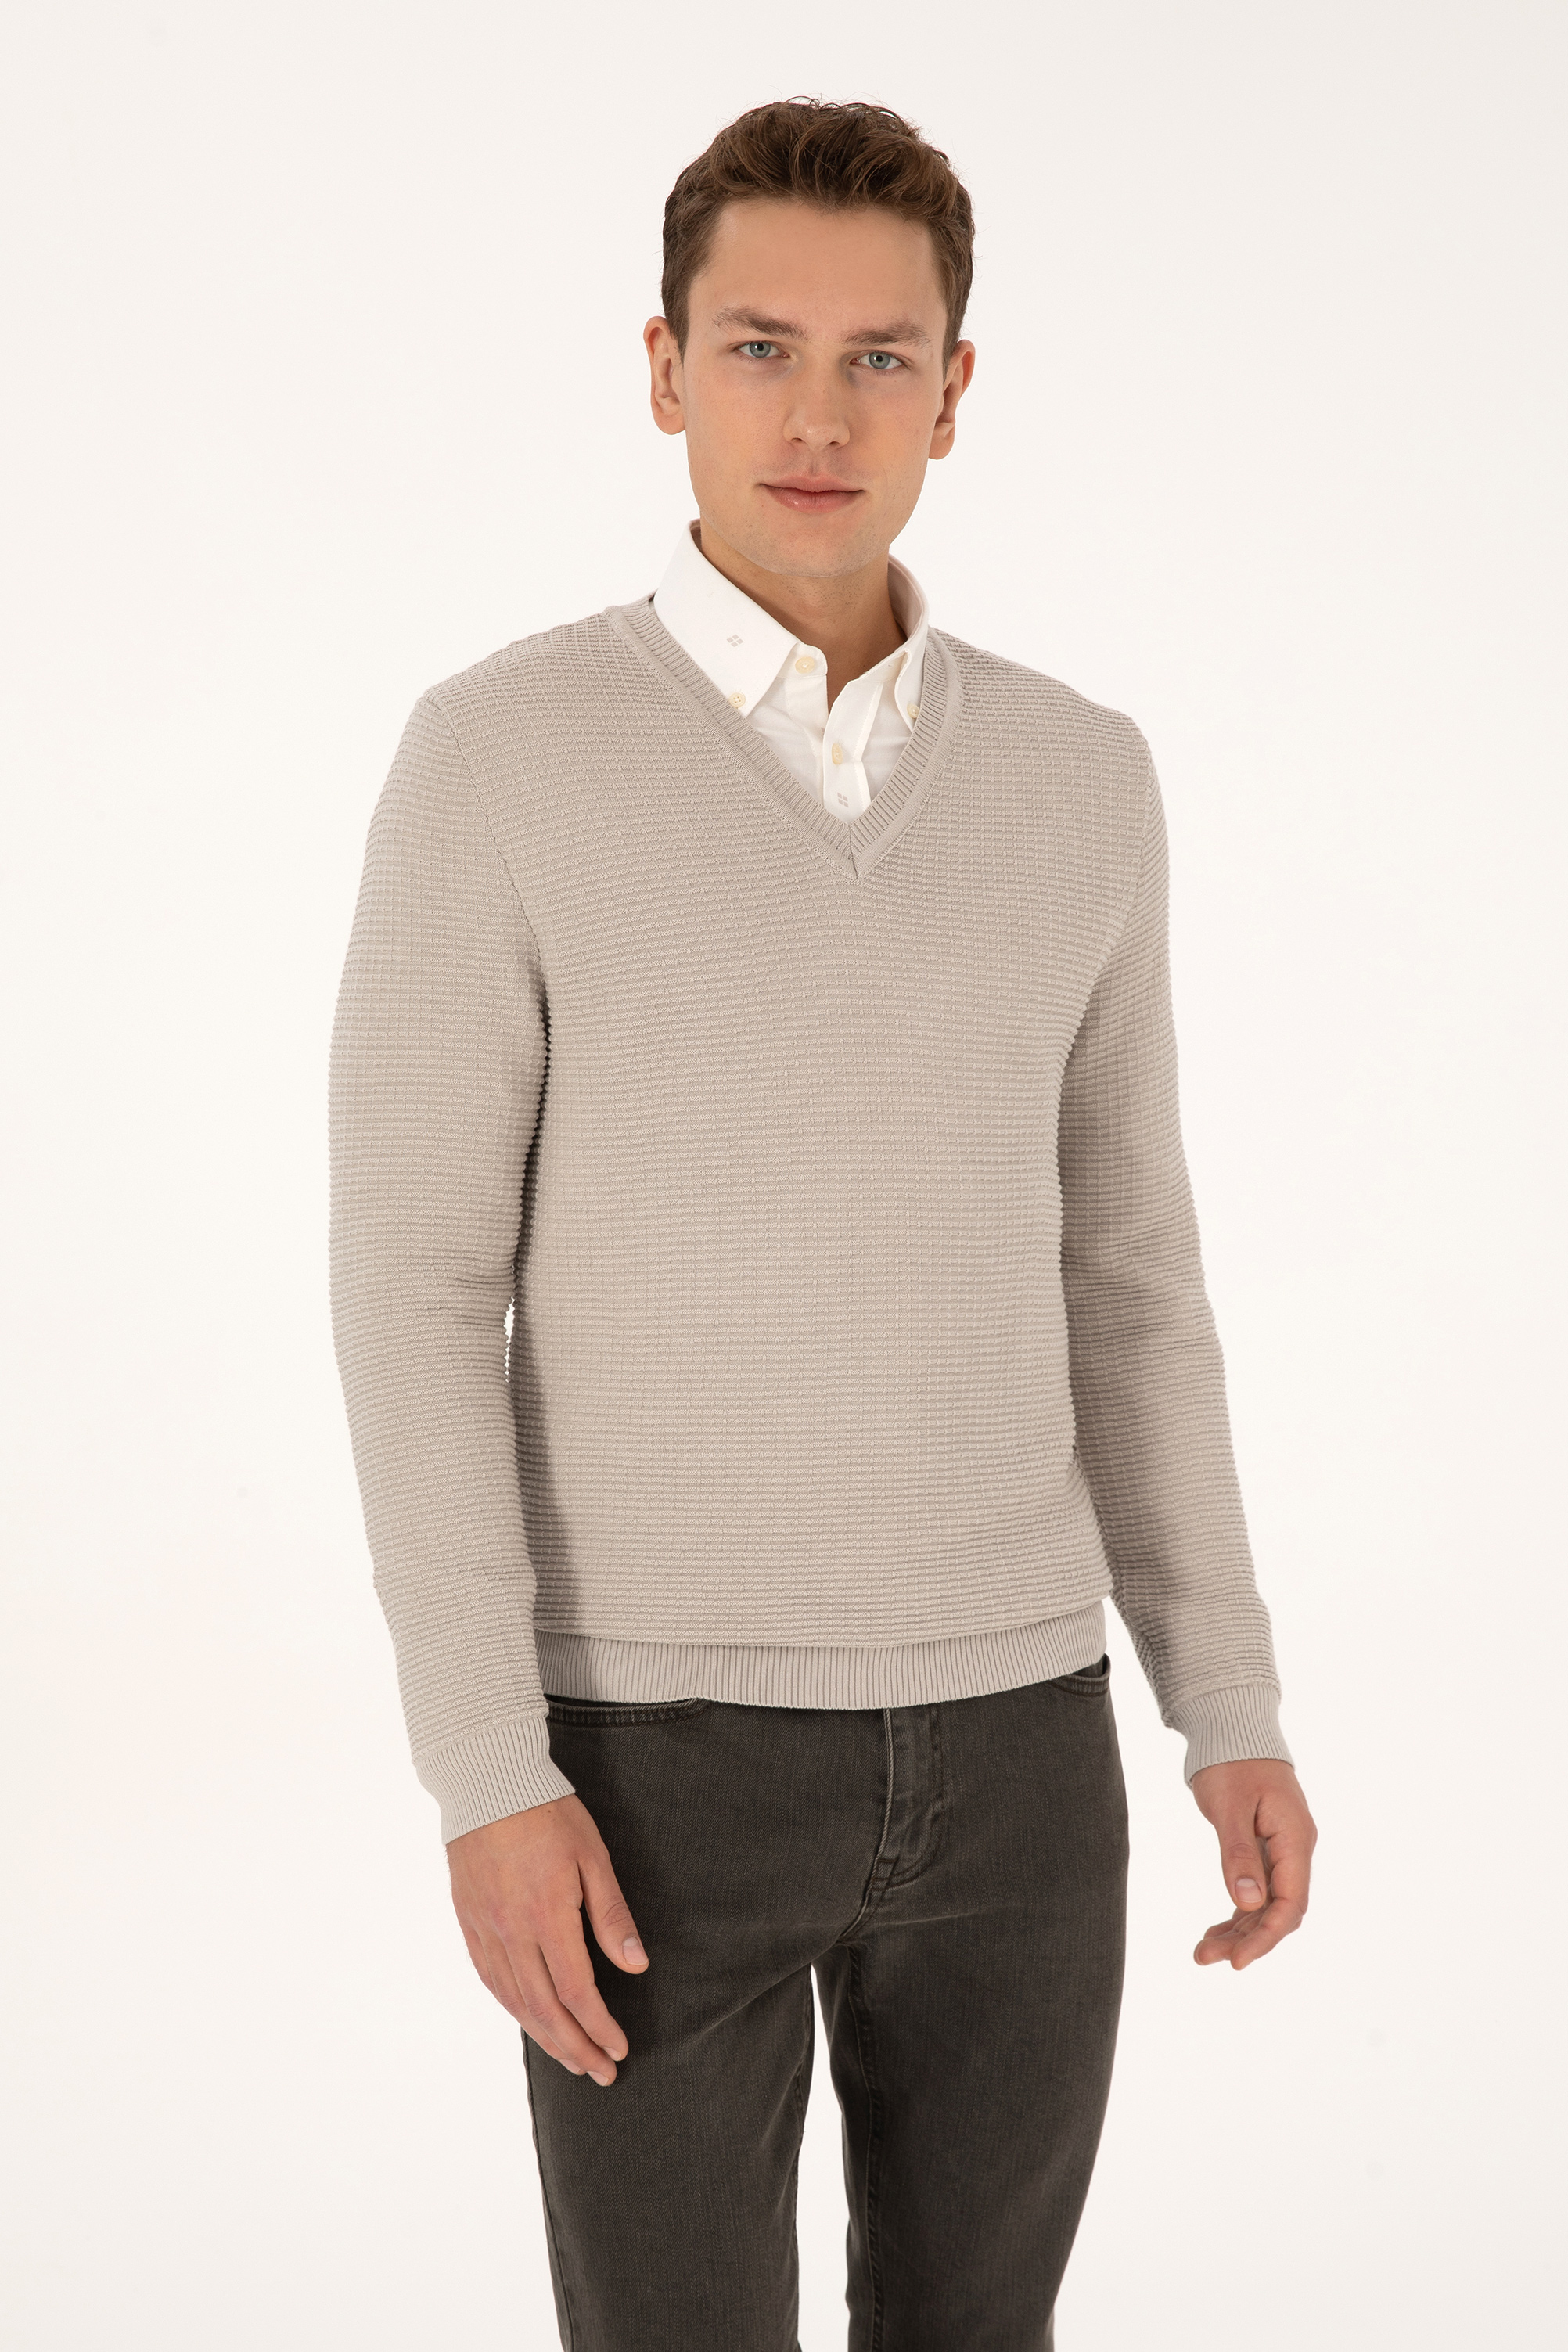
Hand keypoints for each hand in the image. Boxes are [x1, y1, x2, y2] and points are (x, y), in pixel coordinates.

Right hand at [446, 1794, 648, 2082]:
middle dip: (575, 2047)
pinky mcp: (469, 1923)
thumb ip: (612, 1914)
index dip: (599, 2028)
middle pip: (545, 2009)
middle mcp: (512, 1933)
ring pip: (515, 2001)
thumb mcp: (593, 1856)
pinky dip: (514, 2008)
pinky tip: (529, 2020)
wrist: (487, 1783)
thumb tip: (635, 1965)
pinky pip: (491, 1980)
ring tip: (570, 2058)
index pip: (577, 1993)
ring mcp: (485, 1930)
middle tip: (600, 2073)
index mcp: (547, 1917)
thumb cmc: (548, 1813)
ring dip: (545, 2037)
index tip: (619, 2049)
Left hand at [1189, 1758, 1316, 1969]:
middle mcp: (1294, 1850)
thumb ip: (1238, 1855)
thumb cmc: (1230, 1761)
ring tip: (1202, 1952)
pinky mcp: (1264, 1848)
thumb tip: (1247, 1905)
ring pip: (1266, 1905)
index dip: (1266, 1937)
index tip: (1237, 1961)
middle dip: (1246, 1939)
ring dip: (1238, 1930)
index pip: (1290, 1904)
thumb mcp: (1230, 1808)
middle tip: (1204, 1958)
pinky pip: (1256, 1891)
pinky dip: (1237, 1912)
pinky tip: (1214, 1930)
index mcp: (1295, 1840)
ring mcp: (1281, 1850)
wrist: (1231, 1727)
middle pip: (1278, 1911)